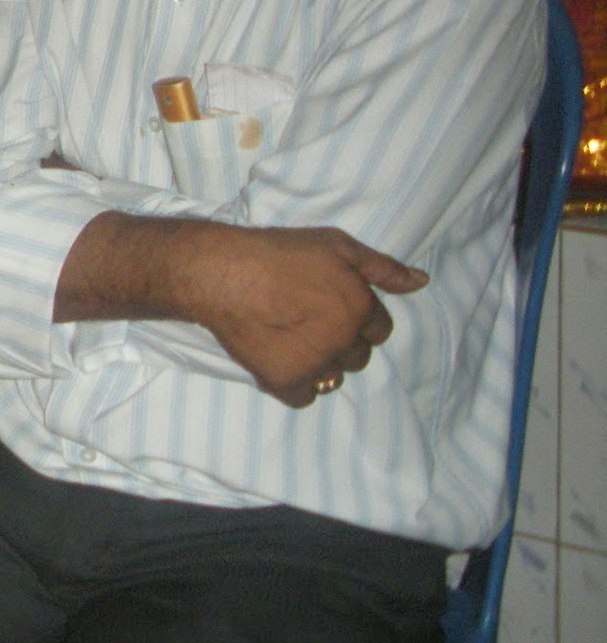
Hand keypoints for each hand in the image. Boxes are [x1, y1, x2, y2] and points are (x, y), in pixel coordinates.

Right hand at [184, 225, 426, 408]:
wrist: (221, 273)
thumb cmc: (278, 253)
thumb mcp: (335, 244)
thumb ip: (381, 266)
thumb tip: (421, 282)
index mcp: (360, 308)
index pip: (379, 329)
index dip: (357, 316)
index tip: (329, 305)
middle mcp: (343, 341)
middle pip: (358, 355)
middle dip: (340, 340)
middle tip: (307, 319)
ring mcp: (315, 365)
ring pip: (334, 377)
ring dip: (320, 362)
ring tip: (290, 338)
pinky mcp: (285, 382)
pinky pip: (306, 397)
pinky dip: (296, 383)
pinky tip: (279, 358)